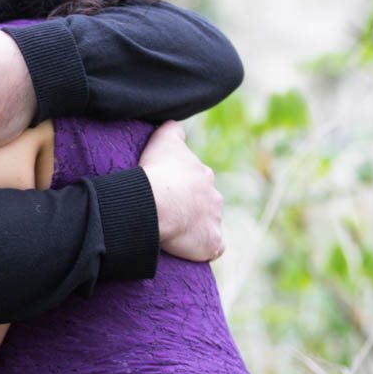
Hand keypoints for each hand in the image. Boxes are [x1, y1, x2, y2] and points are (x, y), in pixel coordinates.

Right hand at [139, 121, 225, 262]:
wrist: (157, 202)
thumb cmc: (158, 171)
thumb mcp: (164, 139)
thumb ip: (173, 130)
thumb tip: (175, 125)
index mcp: (203, 175)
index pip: (197, 181)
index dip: (182, 187)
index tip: (166, 192)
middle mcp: (214, 197)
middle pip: (205, 204)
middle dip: (191, 208)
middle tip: (169, 213)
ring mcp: (215, 221)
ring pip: (209, 225)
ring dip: (196, 228)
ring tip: (174, 232)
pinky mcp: (212, 242)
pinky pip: (212, 248)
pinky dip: (204, 248)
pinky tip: (190, 248)